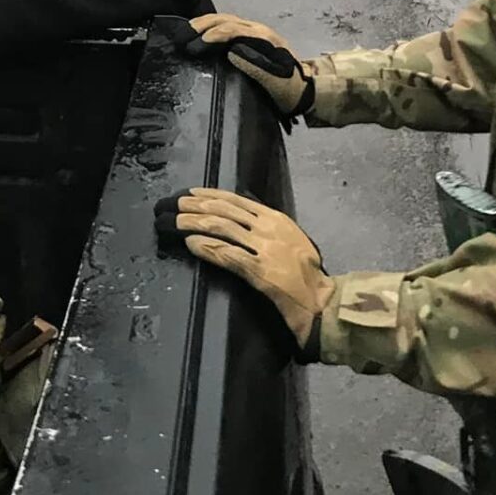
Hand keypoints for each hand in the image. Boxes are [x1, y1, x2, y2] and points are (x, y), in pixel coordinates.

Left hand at [155, 188, 334, 352]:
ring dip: (194, 223)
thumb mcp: (291, 239)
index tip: (191, 193)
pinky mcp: (260, 271)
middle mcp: (269, 228)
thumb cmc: (307, 274)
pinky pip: (227, 254)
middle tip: (173, 204)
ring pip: (222, 228)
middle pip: (224, 210)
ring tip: (175, 222)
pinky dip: (207, 247)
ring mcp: (264, 249)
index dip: (210, 195)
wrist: (321, 301)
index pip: (236, 200)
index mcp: (276, 219)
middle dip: (195, 206)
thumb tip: (242, 217)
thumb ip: (268, 227)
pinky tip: (192, 244)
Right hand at [187, 14, 314, 121]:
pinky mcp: (249, 38)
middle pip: (227, 19)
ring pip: (226, 20)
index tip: (198, 43)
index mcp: (264, 39)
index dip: (215, 34)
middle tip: (183, 35)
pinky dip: (211, 27)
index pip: (235, 29)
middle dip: (204, 25)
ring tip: (186, 31)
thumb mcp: (275, 83)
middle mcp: (258, 30)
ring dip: (205, 23)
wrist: (304, 91)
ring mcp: (254, 32)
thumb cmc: (289, 90)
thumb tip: (230, 53)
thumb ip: (256, 68)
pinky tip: (199, 33)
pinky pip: (228, 26)